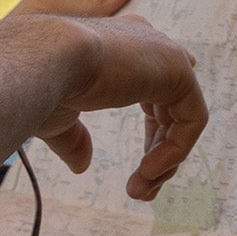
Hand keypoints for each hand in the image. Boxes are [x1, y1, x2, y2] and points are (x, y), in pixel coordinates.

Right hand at [31, 15, 208, 201]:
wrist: (46, 61)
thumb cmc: (44, 83)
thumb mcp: (59, 116)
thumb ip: (75, 137)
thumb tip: (82, 166)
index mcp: (122, 47)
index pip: (154, 91)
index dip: (153, 135)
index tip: (137, 173)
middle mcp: (148, 44)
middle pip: (171, 108)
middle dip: (159, 154)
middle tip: (139, 191)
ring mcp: (165, 54)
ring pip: (183, 118)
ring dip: (165, 161)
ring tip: (138, 191)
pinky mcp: (179, 69)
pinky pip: (192, 119)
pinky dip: (175, 150)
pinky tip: (147, 170)